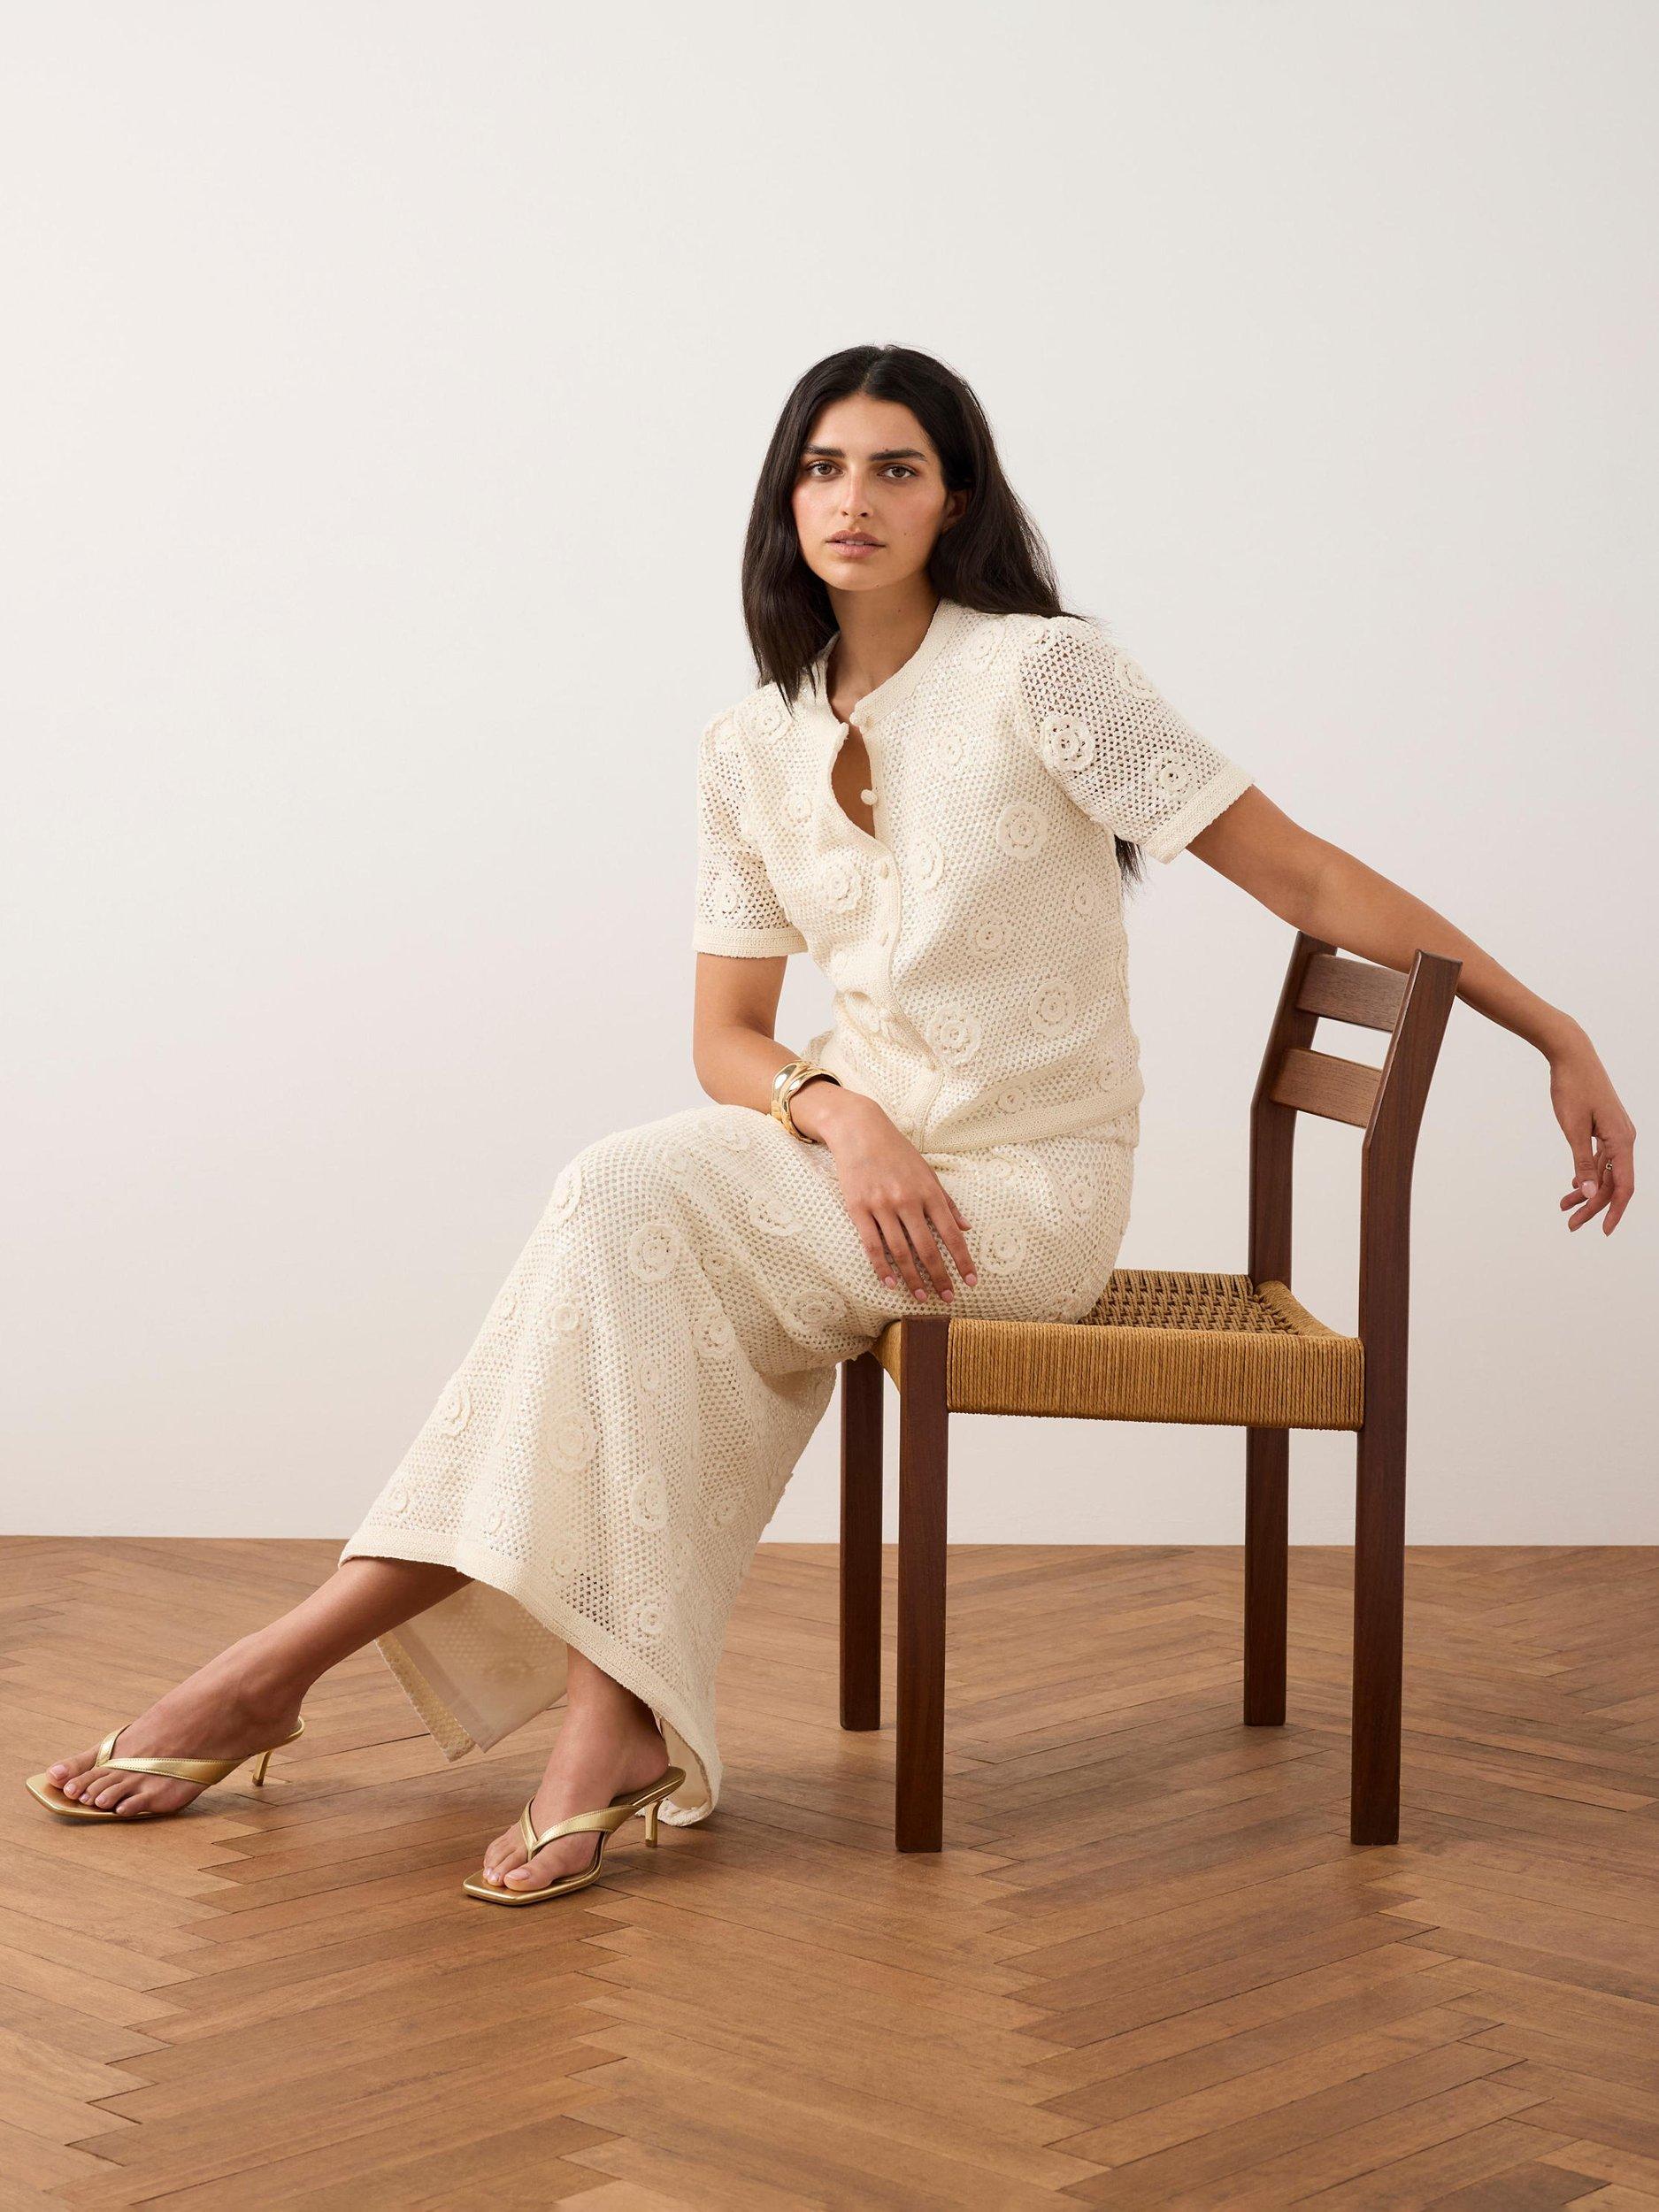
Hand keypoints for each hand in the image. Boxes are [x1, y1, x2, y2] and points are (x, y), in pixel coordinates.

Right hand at [790, 1083, 976, 1300]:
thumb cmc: (897, 1152)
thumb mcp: (928, 1172)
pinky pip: (872, 1245)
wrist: (860, 1130)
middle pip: (927, 1248)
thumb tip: (967, 1228)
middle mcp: (908, 1201)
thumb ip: (947, 1202)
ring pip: (900, 1252)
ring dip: (913, 1278)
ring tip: (922, 1297)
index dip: (963, 1260)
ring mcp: (882, 1206)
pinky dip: (882, 1267)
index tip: (971, 1282)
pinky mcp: (858, 1208)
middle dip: (941, 1277)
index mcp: (929, 1192)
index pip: (951, 1234)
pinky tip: (890, 1283)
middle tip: (948, 1298)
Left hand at [1548, 1029, 1635, 1233]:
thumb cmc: (1572, 1088)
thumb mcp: (1572, 1128)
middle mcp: (1625, 1138)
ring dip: (1587, 1190)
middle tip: (1570, 1224)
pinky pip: (1602, 1158)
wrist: (1571, 1054)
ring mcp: (1616, 1132)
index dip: (1614, 1211)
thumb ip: (1582, 1162)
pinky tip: (1574, 1184)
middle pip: (1612, 1182)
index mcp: (1622, 1140)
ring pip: (1605, 1171)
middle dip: (1593, 1205)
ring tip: (1565, 1206)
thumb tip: (1590, 1193)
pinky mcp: (1606, 1127)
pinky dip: (1588, 1172)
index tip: (1602, 1231)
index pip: (1623, 1186)